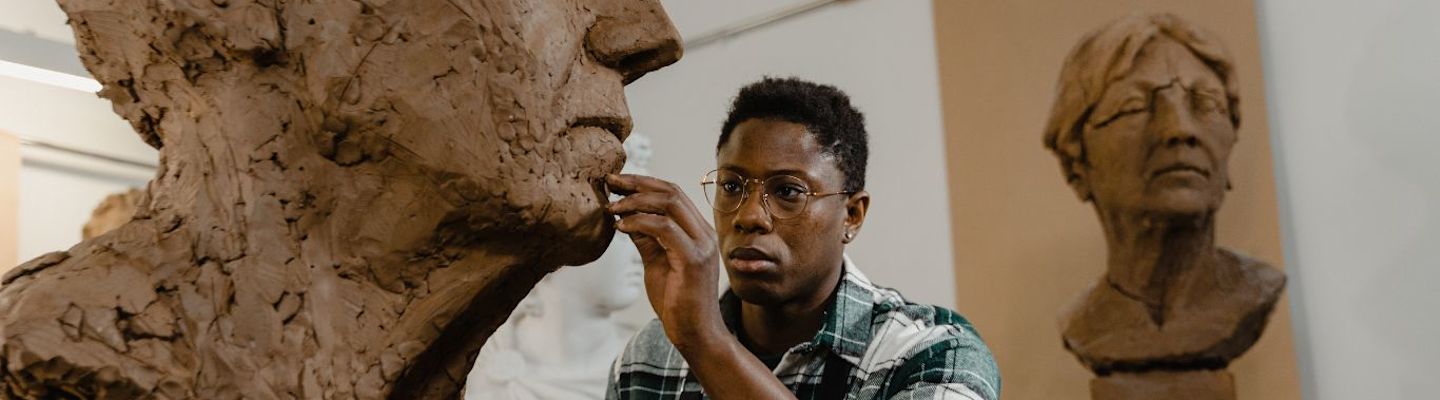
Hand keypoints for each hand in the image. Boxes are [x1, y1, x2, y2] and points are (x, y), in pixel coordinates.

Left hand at [605, 174, 724, 349]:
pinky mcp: (694, 259)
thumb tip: (625, 215)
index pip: (673, 193)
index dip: (644, 182)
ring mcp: (702, 245)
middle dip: (637, 183)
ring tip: (612, 207)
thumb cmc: (677, 302)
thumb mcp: (656, 262)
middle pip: (671, 191)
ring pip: (669, 204)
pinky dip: (638, 222)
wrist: (695, 333)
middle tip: (610, 183)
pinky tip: (620, 227)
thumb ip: (645, 237)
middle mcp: (704, 233)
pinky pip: (664, 228)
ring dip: (635, 201)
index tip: (617, 182)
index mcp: (698, 231)